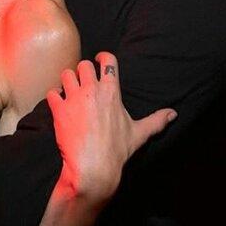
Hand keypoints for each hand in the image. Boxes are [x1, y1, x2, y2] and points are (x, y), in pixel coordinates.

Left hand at [46, 52, 175, 204]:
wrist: (93, 167)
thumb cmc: (117, 150)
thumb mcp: (139, 134)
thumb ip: (156, 121)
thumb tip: (173, 114)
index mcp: (111, 91)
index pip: (108, 60)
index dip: (103, 57)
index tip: (99, 60)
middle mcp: (91, 90)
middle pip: (83, 64)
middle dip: (83, 71)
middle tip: (84, 81)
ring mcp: (73, 98)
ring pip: (66, 74)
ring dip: (67, 81)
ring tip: (70, 91)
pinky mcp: (59, 110)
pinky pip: (52, 93)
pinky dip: (54, 97)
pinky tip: (59, 105)